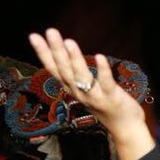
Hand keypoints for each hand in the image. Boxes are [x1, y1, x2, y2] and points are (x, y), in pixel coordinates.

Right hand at [28, 29, 148, 146]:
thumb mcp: (86, 90)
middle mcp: (79, 93)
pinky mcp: (111, 99)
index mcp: (71, 88)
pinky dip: (102, 70)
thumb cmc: (105, 105)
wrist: (125, 128)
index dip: (43, 54)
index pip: (54, 69)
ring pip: (81, 77)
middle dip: (56, 50)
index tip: (34, 36)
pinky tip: (100, 56)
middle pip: (65, 70)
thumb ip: (76, 75)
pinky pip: (106, 83)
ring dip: (74, 59)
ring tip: (69, 41)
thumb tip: (66, 51)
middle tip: (50, 31)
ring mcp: (95, 97)